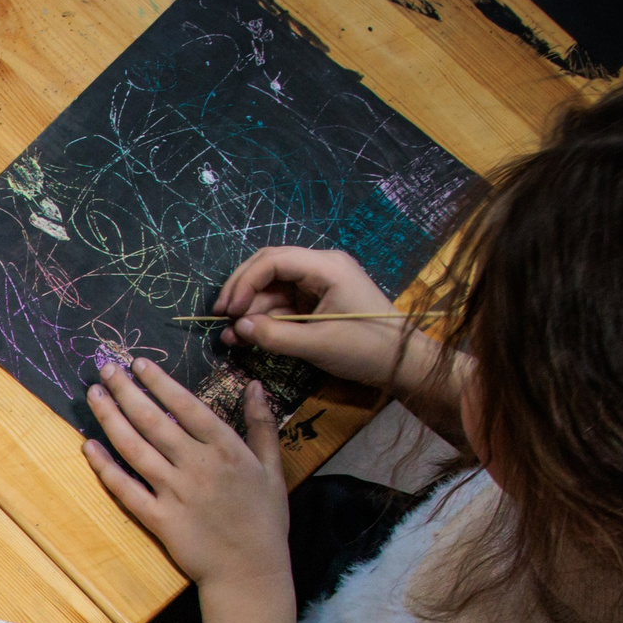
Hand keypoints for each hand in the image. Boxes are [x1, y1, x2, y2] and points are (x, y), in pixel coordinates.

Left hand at [83, 359, 291, 594]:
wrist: (250, 570)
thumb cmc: (264, 519)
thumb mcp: (272, 468)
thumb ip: (262, 425)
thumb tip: (254, 386)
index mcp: (227, 449)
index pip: (186, 406)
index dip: (159, 383)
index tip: (138, 363)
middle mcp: (198, 465)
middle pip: (153, 421)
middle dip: (126, 391)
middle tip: (104, 369)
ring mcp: (175, 492)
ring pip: (134, 449)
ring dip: (110, 419)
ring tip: (93, 396)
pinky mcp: (159, 519)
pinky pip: (125, 489)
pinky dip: (105, 467)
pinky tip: (88, 446)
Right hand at [208, 245, 420, 386]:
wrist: (402, 362)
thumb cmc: (366, 349)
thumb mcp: (317, 345)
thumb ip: (274, 335)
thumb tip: (238, 327)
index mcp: (326, 267)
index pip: (274, 260)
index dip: (245, 282)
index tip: (229, 311)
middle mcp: (320, 267)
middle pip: (268, 267)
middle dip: (241, 291)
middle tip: (220, 317)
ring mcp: (318, 284)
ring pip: (272, 287)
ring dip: (250, 310)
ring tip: (232, 337)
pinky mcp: (317, 301)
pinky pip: (282, 303)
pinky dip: (264, 318)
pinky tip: (248, 336)